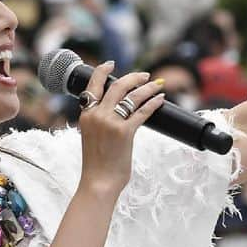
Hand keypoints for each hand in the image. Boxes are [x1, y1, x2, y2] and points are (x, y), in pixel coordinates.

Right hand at [76, 62, 165, 196]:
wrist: (98, 182)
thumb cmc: (96, 164)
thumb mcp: (91, 137)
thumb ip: (98, 122)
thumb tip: (115, 112)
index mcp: (86, 115)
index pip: (93, 85)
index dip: (103, 71)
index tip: (111, 64)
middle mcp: (97, 115)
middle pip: (117, 86)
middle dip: (134, 77)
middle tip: (145, 76)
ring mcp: (110, 123)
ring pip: (132, 96)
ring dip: (147, 88)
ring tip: (157, 85)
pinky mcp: (125, 132)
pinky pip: (143, 112)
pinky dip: (153, 104)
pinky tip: (160, 100)